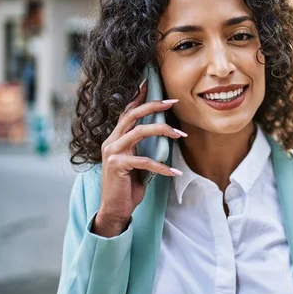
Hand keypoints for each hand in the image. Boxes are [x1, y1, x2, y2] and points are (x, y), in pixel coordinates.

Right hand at [93, 79, 184, 236]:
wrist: (115, 210)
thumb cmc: (129, 187)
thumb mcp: (139, 163)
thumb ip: (145, 148)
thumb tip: (166, 134)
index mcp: (116, 138)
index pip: (127, 111)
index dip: (139, 97)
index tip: (150, 83)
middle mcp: (111, 141)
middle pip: (132, 114)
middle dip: (154, 105)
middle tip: (174, 102)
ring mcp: (112, 152)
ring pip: (139, 131)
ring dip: (163, 130)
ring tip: (181, 135)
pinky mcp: (116, 165)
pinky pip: (144, 160)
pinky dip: (162, 166)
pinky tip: (175, 173)